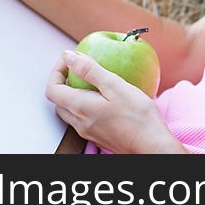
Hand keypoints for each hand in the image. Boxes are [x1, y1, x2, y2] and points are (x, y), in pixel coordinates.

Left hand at [45, 51, 186, 153]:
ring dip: (72, 93)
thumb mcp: (115, 86)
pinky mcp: (98, 136)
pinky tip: (103, 98)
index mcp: (80, 108)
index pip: (52, 89)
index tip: (71, 59)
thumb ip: (90, 70)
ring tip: (91, 80)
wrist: (152, 147)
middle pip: (58, 101)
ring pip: (69, 111)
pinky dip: (84, 104)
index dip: (57, 71)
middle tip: (79, 67)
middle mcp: (79, 123)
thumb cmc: (138, 117)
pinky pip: (82, 118)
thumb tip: (69, 57)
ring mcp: (88, 132)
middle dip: (63, 81)